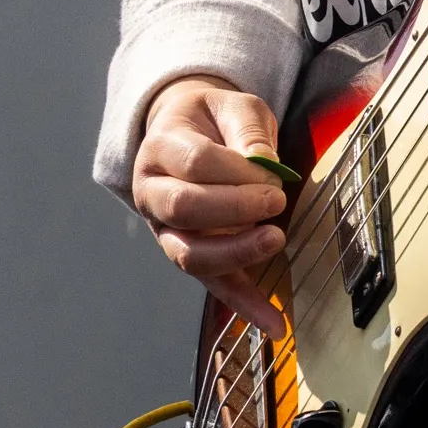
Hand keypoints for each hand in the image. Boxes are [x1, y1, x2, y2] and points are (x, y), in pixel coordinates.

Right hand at [132, 77, 289, 336]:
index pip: (194, 161)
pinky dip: (244, 305)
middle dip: (234, 210)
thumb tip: (263, 162)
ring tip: (274, 242)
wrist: (187, 132)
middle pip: (183, 208)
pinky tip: (273, 323)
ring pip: (189, 254)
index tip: (272, 175)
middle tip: (275, 203)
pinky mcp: (189, 256)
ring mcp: (164, 231)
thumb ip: (246, 128)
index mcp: (160, 147)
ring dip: (235, 254)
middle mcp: (152, 192)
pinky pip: (212, 285)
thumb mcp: (232, 105)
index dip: (236, 171)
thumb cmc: (213, 119)